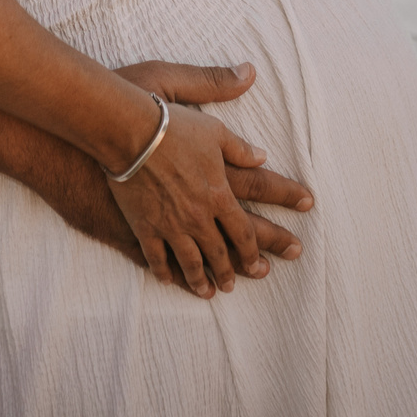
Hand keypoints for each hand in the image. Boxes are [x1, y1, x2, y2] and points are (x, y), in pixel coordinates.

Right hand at [111, 60, 313, 294]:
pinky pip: (157, 258)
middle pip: (224, 250)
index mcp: (219, 193)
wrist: (128, 133)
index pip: (247, 226)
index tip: (288, 248)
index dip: (269, 240)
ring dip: (205, 279)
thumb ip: (239, 147)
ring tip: (214, 291)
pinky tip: (172, 281)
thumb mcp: (214, 130)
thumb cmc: (172, 125)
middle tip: (258, 277)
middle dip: (242, 267)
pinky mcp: (144, 228)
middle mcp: (198, 216)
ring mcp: (171, 225)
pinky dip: (166, 273)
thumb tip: (262, 156)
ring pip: (192, 261)